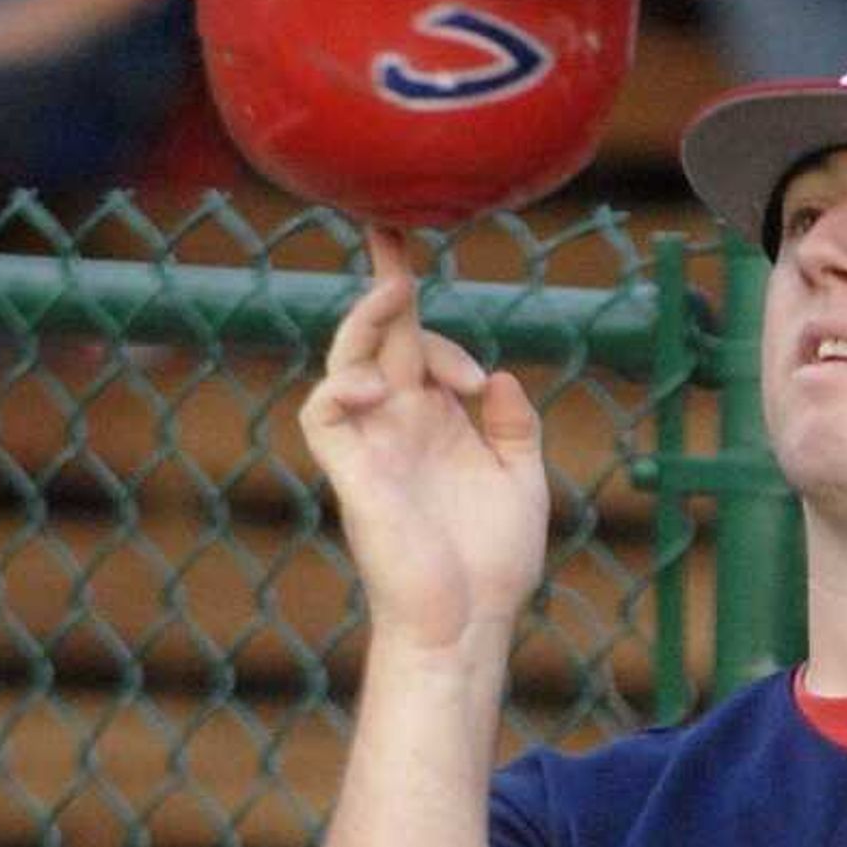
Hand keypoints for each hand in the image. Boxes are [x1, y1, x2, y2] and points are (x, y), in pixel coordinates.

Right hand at [302, 227, 550, 649]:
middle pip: (381, 333)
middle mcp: (400, 421)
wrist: (469, 621)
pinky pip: (322, 411)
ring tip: (397, 288)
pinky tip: (378, 381)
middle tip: (390, 226)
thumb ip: (515, 425)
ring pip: (347, 358)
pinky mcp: (353, 470)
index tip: (423, 251)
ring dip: (367, 319)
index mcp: (438, 418)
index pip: (419, 341)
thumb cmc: (494, 563)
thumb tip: (502, 377)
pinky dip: (341, 383)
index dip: (420, 299)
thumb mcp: (523, 480)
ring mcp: (374, 442)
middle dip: (384, 277)